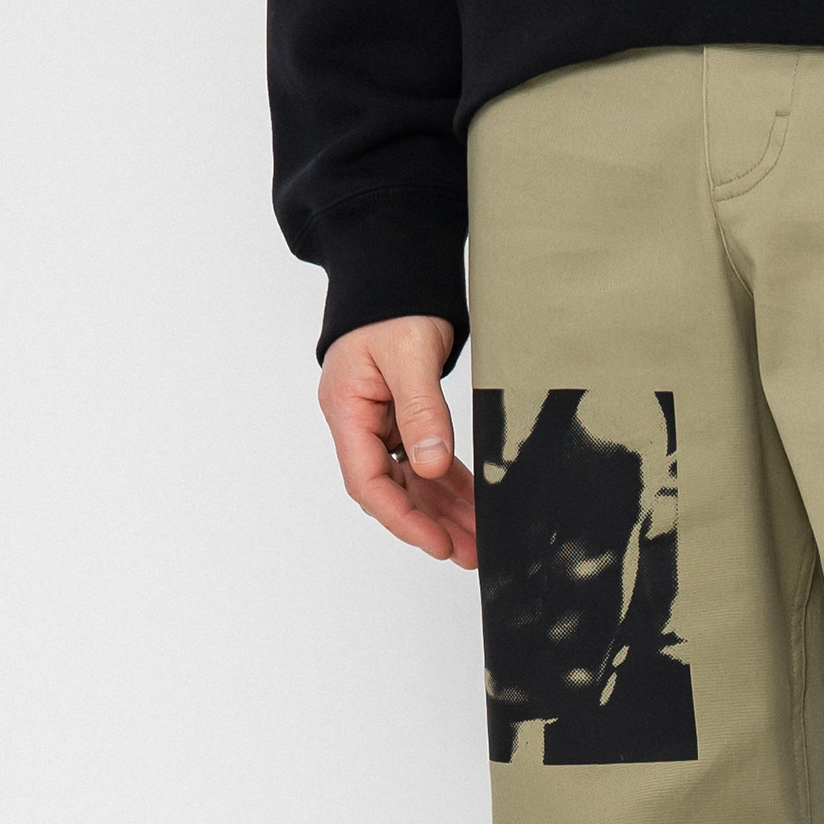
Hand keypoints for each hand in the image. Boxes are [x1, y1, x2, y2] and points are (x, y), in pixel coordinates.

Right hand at [318, 317, 476, 566]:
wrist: (395, 269)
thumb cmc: (393, 304)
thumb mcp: (409, 355)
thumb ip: (421, 411)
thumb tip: (430, 466)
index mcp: (346, 410)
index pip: (368, 482)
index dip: (403, 519)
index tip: (438, 543)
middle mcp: (357, 422)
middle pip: (391, 491)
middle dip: (429, 525)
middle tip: (470, 554)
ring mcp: (378, 423)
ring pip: (411, 482)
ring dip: (443, 512)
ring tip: (478, 541)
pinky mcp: (401, 418)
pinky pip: (425, 461)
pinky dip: (450, 484)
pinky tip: (474, 505)